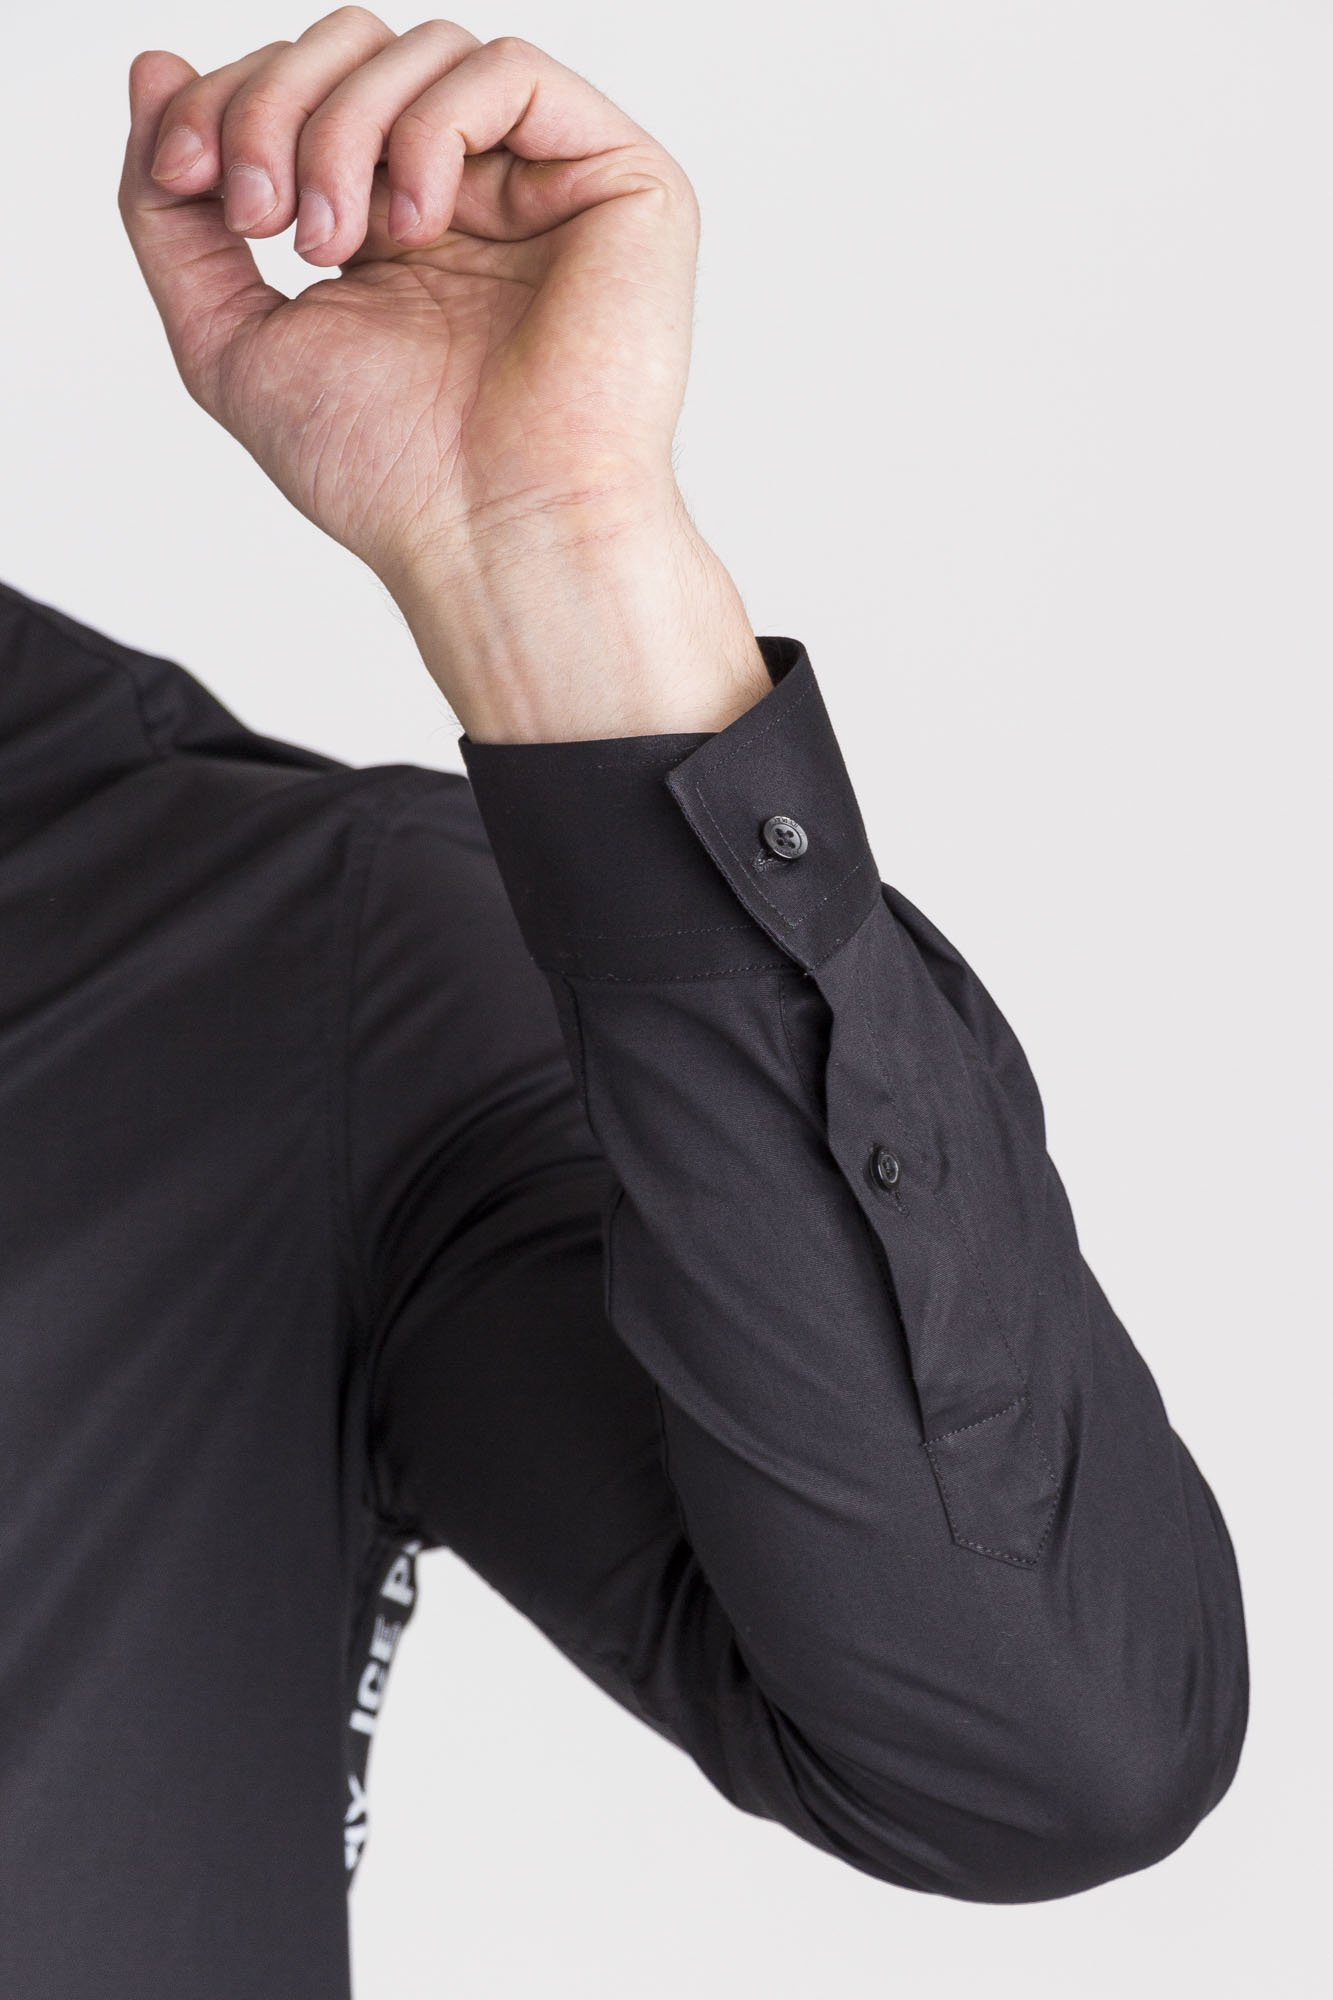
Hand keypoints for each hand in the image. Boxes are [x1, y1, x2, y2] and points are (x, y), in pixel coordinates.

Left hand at [118, 10, 703, 594]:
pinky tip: (417, 224)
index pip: (301, 90)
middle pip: (354, 46)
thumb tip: (152, 67)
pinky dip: (433, 125)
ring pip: (424, 48)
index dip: (224, 102)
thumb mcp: (228, 339)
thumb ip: (171, 216)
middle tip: (263, 215)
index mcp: (389, 229)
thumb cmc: (391, 476)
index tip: (184, 178)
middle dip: (274, 103)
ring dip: (343, 124)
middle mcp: (470, 196)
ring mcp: (545, 185)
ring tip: (334, 243)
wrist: (492, 537)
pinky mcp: (620, 181)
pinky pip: (509, 70)